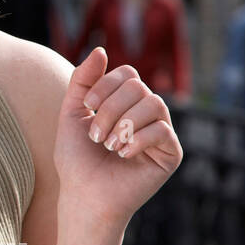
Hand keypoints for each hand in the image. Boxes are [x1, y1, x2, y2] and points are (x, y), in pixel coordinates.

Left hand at [55, 47, 182, 229]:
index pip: (128, 74)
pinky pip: (163, 131)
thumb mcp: (72, 113)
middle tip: (96, 136)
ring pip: (154, 104)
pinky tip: (123, 155)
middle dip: (110, 109)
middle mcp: (147, 114)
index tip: (86, 106)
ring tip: (109, 146)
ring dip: (123, 124)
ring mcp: (162, 132)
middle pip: (139, 87)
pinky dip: (138, 140)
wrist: (84, 194)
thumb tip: (101, 50)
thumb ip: (83, 81)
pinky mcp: (172, 153)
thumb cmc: (77, 158)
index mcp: (125, 102)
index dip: (106, 85)